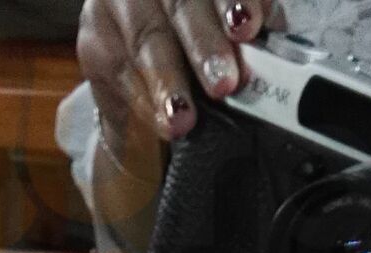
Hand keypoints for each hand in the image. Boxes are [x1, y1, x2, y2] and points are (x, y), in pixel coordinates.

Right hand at [78, 0, 273, 168]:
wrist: (154, 98)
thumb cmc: (202, 58)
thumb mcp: (234, 39)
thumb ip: (250, 35)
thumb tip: (277, 53)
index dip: (232, 0)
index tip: (248, 29)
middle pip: (180, 2)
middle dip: (204, 44)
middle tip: (224, 84)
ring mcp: (117, 0)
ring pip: (145, 36)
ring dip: (168, 80)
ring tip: (185, 117)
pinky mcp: (94, 35)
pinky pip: (118, 69)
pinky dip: (144, 101)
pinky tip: (161, 123)